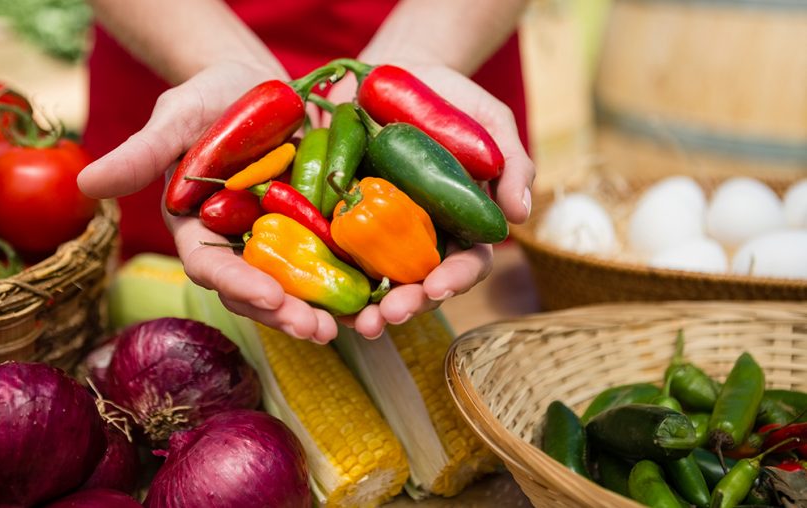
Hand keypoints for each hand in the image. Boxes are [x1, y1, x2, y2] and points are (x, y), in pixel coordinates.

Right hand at [78, 61, 342, 343]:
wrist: (258, 86)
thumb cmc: (209, 98)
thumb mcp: (177, 117)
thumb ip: (142, 152)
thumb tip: (85, 182)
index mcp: (197, 230)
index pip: (211, 267)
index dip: (238, 285)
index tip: (269, 297)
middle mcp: (237, 246)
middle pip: (257, 291)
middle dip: (285, 313)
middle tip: (315, 330)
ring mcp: (277, 242)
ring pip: (296, 287)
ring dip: (321, 310)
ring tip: (353, 325)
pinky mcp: (313, 231)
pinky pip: (331, 262)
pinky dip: (351, 281)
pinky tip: (380, 295)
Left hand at [324, 62, 534, 331]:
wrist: (388, 73)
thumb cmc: (447, 99)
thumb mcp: (488, 122)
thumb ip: (513, 163)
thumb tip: (521, 215)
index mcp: (459, 223)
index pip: (465, 262)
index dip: (454, 279)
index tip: (437, 286)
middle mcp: (419, 237)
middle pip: (418, 285)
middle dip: (408, 305)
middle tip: (389, 316)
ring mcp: (377, 233)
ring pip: (376, 284)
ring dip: (369, 310)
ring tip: (358, 325)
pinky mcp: (339, 221)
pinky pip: (334, 258)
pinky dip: (329, 284)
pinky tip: (319, 302)